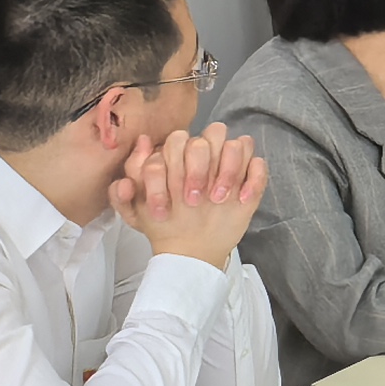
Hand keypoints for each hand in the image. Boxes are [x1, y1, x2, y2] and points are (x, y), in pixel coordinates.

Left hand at [118, 127, 264, 268]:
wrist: (189, 251)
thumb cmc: (164, 226)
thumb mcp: (135, 212)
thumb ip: (125, 186)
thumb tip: (140, 144)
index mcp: (177, 156)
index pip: (177, 140)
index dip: (169, 171)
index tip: (163, 208)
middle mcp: (205, 155)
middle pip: (210, 134)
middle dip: (199, 168)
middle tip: (192, 200)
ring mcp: (229, 166)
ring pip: (239, 143)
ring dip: (228, 170)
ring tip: (218, 200)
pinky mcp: (250, 180)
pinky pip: (259, 164)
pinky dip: (252, 180)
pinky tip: (241, 200)